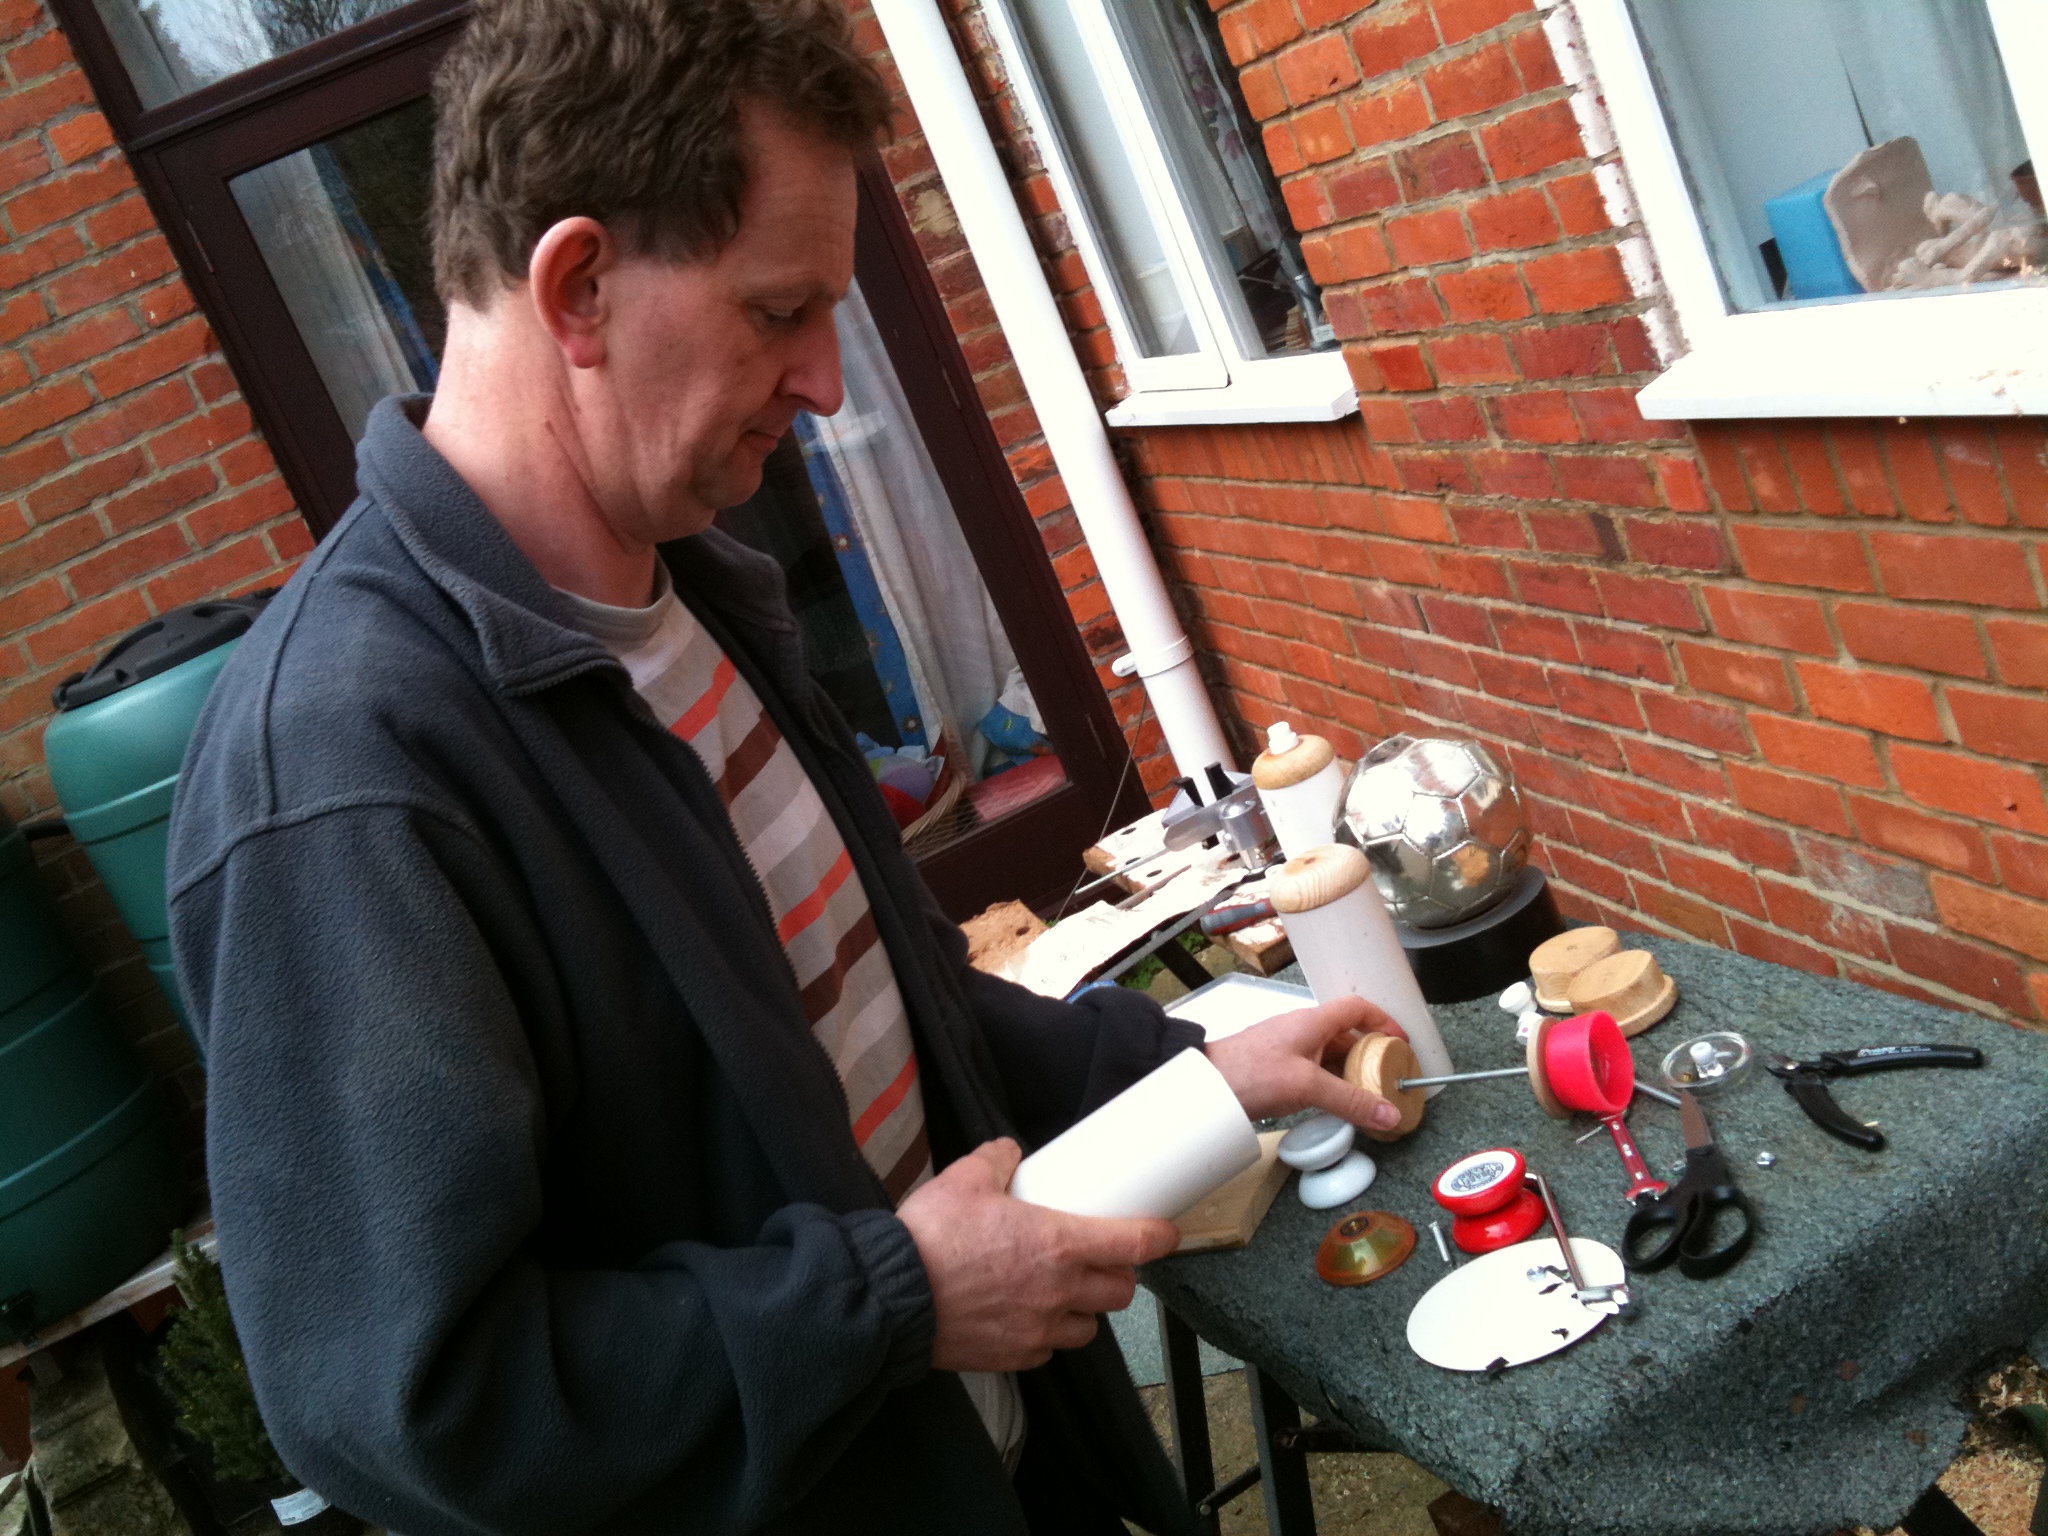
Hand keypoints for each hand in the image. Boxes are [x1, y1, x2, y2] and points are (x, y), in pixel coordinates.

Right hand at [896, 1138, 1180, 1372]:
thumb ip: (995, 1160)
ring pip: (1088, 1326)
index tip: (1167, 1233)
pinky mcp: (1015, 1356)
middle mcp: (1059, 1291)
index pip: (1134, 1245)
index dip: (1159, 1238)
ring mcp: (1039, 1329)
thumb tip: (1009, 1153)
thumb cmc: (930, 1237)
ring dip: (1085, 1309)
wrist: (892, 1296)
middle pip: (1120, 1292)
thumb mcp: (964, 1179)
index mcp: (1058, 1244)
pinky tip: (1027, 1316)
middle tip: (1103, 1260)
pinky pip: (1048, 1348)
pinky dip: (1047, 1333)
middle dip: (1119, 1276)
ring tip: (1063, 1292)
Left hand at [1204, 994, 1407, 1129]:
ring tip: (1367, 1096)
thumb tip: (1387, 1114)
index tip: (1400, 1041)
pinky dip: (1330, 1084)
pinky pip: (1313, 1071)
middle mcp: (1301, 1030)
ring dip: (1349, 1073)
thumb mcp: (1307, 1085)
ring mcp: (1288, 1049)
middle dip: (1369, 1055)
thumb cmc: (1249, 1072)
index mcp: (1312, 1022)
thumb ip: (1350, 1101)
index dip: (1383, 1020)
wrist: (1206, 1085)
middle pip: (1346, 1036)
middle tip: (1387, 1078)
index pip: (1357, 1008)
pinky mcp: (1277, 1068)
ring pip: (1329, 1056)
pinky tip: (1335, 1104)